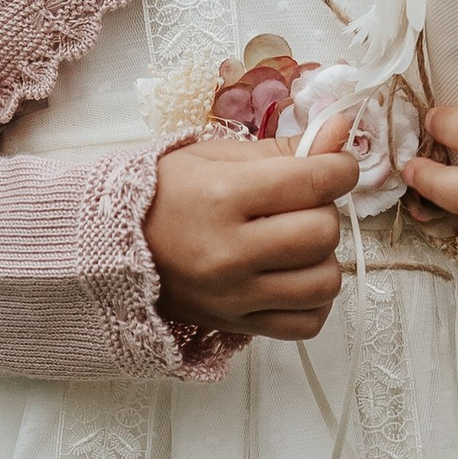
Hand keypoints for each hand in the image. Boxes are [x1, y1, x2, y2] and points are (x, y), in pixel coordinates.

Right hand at [145, 126, 358, 342]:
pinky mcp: (237, 326)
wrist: (115, 247)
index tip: (333, 167)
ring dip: (322, 259)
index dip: (339, 169)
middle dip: (324, 212)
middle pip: (322, 233)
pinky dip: (313, 301)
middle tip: (302, 206)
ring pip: (324, 283)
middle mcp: (229, 252)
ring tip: (297, 245)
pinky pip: (306, 323)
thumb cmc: (167, 194)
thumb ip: (285, 149)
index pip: (315, 181)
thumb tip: (342, 132)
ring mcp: (234, 296)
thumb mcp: (218, 157)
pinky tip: (294, 278)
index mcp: (222, 196)